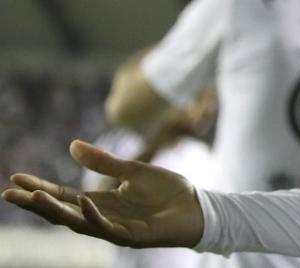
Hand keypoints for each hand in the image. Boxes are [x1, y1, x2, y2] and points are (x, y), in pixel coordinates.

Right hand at [3, 139, 203, 247]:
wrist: (198, 207)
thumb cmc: (169, 192)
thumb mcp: (134, 170)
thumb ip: (105, 161)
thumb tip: (72, 146)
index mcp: (102, 202)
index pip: (63, 196)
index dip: (40, 189)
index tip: (16, 179)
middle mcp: (103, 217)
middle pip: (62, 212)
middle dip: (36, 204)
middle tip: (8, 195)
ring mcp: (116, 228)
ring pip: (78, 222)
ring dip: (56, 211)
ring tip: (34, 198)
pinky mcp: (132, 236)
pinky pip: (107, 228)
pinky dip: (93, 215)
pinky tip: (80, 203)